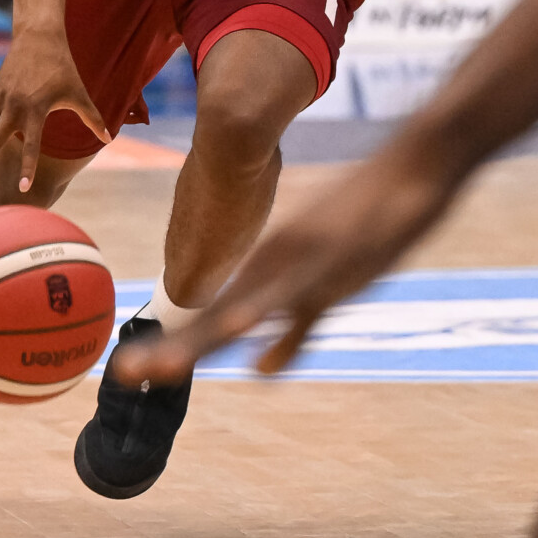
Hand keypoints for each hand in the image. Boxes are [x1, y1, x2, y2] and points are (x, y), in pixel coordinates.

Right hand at [0, 26, 106, 190]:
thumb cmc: (63, 67)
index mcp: (35, 110)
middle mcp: (14, 107)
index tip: (22, 189)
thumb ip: (92, 117)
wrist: (39, 37)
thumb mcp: (79, 93)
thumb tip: (109, 138)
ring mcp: (0, 99)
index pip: (31, 146)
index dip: (28, 168)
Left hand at [111, 141, 461, 381]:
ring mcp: (308, 269)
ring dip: (209, 339)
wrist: (412, 163)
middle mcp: (279, 264)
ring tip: (171, 363)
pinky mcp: (344, 272)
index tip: (126, 371)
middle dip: (172, 350)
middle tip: (124, 374)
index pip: (211, 312)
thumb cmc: (369, 216)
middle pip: (218, 318)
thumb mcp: (326, 270)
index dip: (170, 344)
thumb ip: (293, 322)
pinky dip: (286, 337)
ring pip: (251, 312)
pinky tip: (262, 363)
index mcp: (269, 261)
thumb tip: (261, 365)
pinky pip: (310, 309)